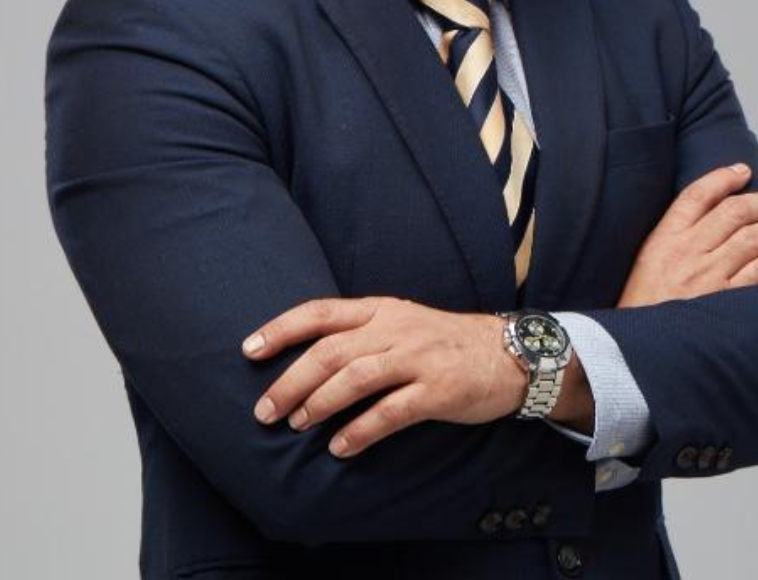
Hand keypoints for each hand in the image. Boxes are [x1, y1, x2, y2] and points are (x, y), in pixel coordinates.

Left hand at [240, 297, 527, 457]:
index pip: (321, 312)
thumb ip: (360, 334)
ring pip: (356, 378)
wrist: (508, 354)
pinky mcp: (438, 389)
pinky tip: (340, 447)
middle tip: (265, 411)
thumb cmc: (444, 342)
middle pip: (331, 350)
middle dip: (291, 381)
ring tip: (296, 425)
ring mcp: (418, 358)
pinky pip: (391, 411)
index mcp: (381, 309)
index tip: (249, 350)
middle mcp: (395, 328)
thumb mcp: (401, 323)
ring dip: (319, 404)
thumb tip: (305, 362)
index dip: (282, 329)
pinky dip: (361, 430)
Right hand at [617, 163, 757, 307]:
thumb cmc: (643, 306)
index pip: (698, 194)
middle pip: (734, 211)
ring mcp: (707, 276)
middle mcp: (687, 251)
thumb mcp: (646, 261)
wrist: (636, 350)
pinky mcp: (724, 301)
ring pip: (753, 238)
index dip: (724, 178)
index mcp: (664, 238)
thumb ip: (674, 237)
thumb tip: (711, 216)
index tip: (743, 171)